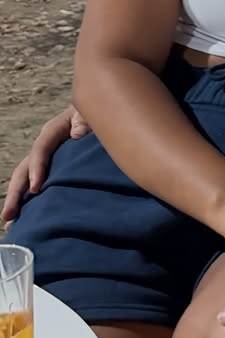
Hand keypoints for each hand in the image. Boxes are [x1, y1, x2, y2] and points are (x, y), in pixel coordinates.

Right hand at [3, 105, 89, 226]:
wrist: (102, 113)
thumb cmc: (96, 114)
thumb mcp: (91, 112)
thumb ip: (85, 120)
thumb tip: (77, 134)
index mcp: (53, 131)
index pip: (41, 149)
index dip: (36, 168)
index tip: (36, 189)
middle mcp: (44, 146)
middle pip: (24, 169)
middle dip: (16, 193)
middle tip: (8, 215)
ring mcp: (47, 159)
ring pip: (26, 180)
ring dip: (18, 201)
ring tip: (10, 224)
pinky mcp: (54, 170)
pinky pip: (38, 185)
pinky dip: (31, 202)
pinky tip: (26, 220)